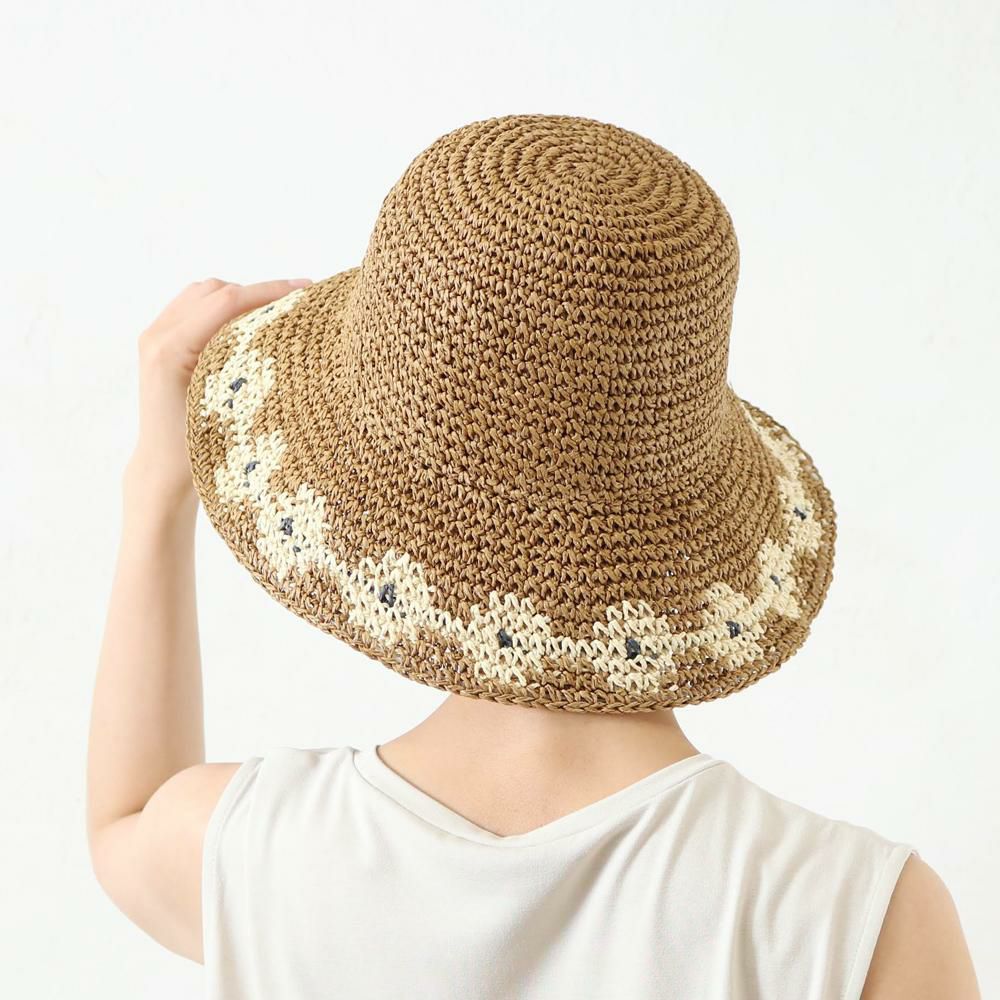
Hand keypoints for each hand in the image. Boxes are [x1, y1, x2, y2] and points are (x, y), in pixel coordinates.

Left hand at [127, 277, 312, 507]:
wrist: (163, 469)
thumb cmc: (199, 448)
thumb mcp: (227, 400)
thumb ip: (244, 356)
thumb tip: (284, 325)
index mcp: (171, 349)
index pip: (227, 302)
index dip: (269, 290)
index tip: (306, 289)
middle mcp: (157, 336)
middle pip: (215, 290)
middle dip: (257, 291)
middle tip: (296, 302)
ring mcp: (154, 336)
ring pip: (203, 293)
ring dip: (239, 297)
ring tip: (273, 312)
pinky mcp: (159, 342)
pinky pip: (193, 308)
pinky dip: (222, 308)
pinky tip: (247, 324)